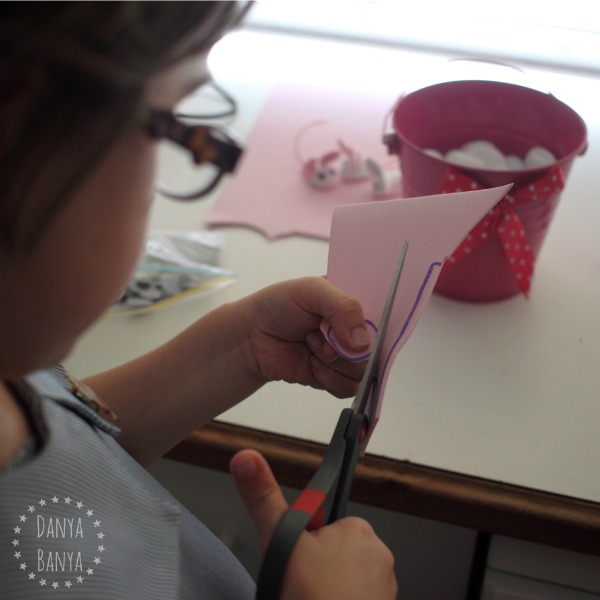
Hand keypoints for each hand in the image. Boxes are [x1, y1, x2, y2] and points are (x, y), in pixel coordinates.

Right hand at [230, 449, 397, 599]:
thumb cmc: (315, 598)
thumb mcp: (281, 542)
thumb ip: (263, 497)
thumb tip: (246, 457)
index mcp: (357, 529)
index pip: (325, 525)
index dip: (305, 544)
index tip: (298, 562)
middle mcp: (378, 554)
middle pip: (333, 552)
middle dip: (315, 566)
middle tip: (300, 584)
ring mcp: (383, 587)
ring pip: (343, 579)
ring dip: (327, 588)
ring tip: (310, 599)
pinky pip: (353, 598)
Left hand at [236, 277, 370, 398]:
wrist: (251, 336)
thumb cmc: (279, 305)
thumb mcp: (311, 290)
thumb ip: (343, 307)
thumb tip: (362, 343)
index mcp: (354, 304)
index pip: (385, 316)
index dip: (374, 325)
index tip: (352, 326)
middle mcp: (354, 331)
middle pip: (375, 349)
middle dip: (344, 346)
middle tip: (318, 333)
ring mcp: (345, 356)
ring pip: (361, 371)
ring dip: (332, 361)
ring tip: (310, 345)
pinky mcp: (334, 377)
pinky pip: (348, 388)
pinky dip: (328, 378)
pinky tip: (311, 364)